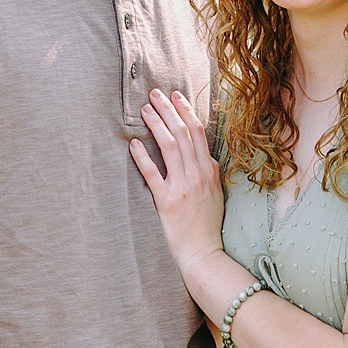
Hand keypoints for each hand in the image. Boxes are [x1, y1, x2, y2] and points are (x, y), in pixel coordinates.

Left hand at [129, 87, 226, 291]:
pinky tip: (133, 143)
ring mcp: (183, 187)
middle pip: (183, 132)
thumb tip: (197, 152)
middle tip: (155, 94)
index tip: (175, 96)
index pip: (198, 132)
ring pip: (169, 145)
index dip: (185, 110)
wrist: (203, 253)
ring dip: (156, 123)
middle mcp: (198, 174)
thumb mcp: (215, 193)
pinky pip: (152, 173)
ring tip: (144, 110)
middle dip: (168, 109)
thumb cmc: (207, 224)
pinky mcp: (167, 201)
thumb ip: (206, 171)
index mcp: (209, 170)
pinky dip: (142, 156)